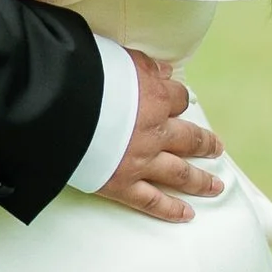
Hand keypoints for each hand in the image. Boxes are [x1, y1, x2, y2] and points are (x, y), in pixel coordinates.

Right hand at [95, 49, 225, 222]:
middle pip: (189, 138)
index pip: (178, 97)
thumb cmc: (81, 74)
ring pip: (180, 173)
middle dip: (204, 143)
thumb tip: (164, 70)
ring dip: (201, 180)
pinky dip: (170, 210)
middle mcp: (154, 131)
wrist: (55, 104)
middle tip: (216, 147)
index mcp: (153, 97)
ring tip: (215, 186)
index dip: (178, 99)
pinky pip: (152, 201)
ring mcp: (141, 160)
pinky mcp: (122, 184)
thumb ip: (142, 64)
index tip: (178, 100)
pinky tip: (187, 215)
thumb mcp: (116, 55)